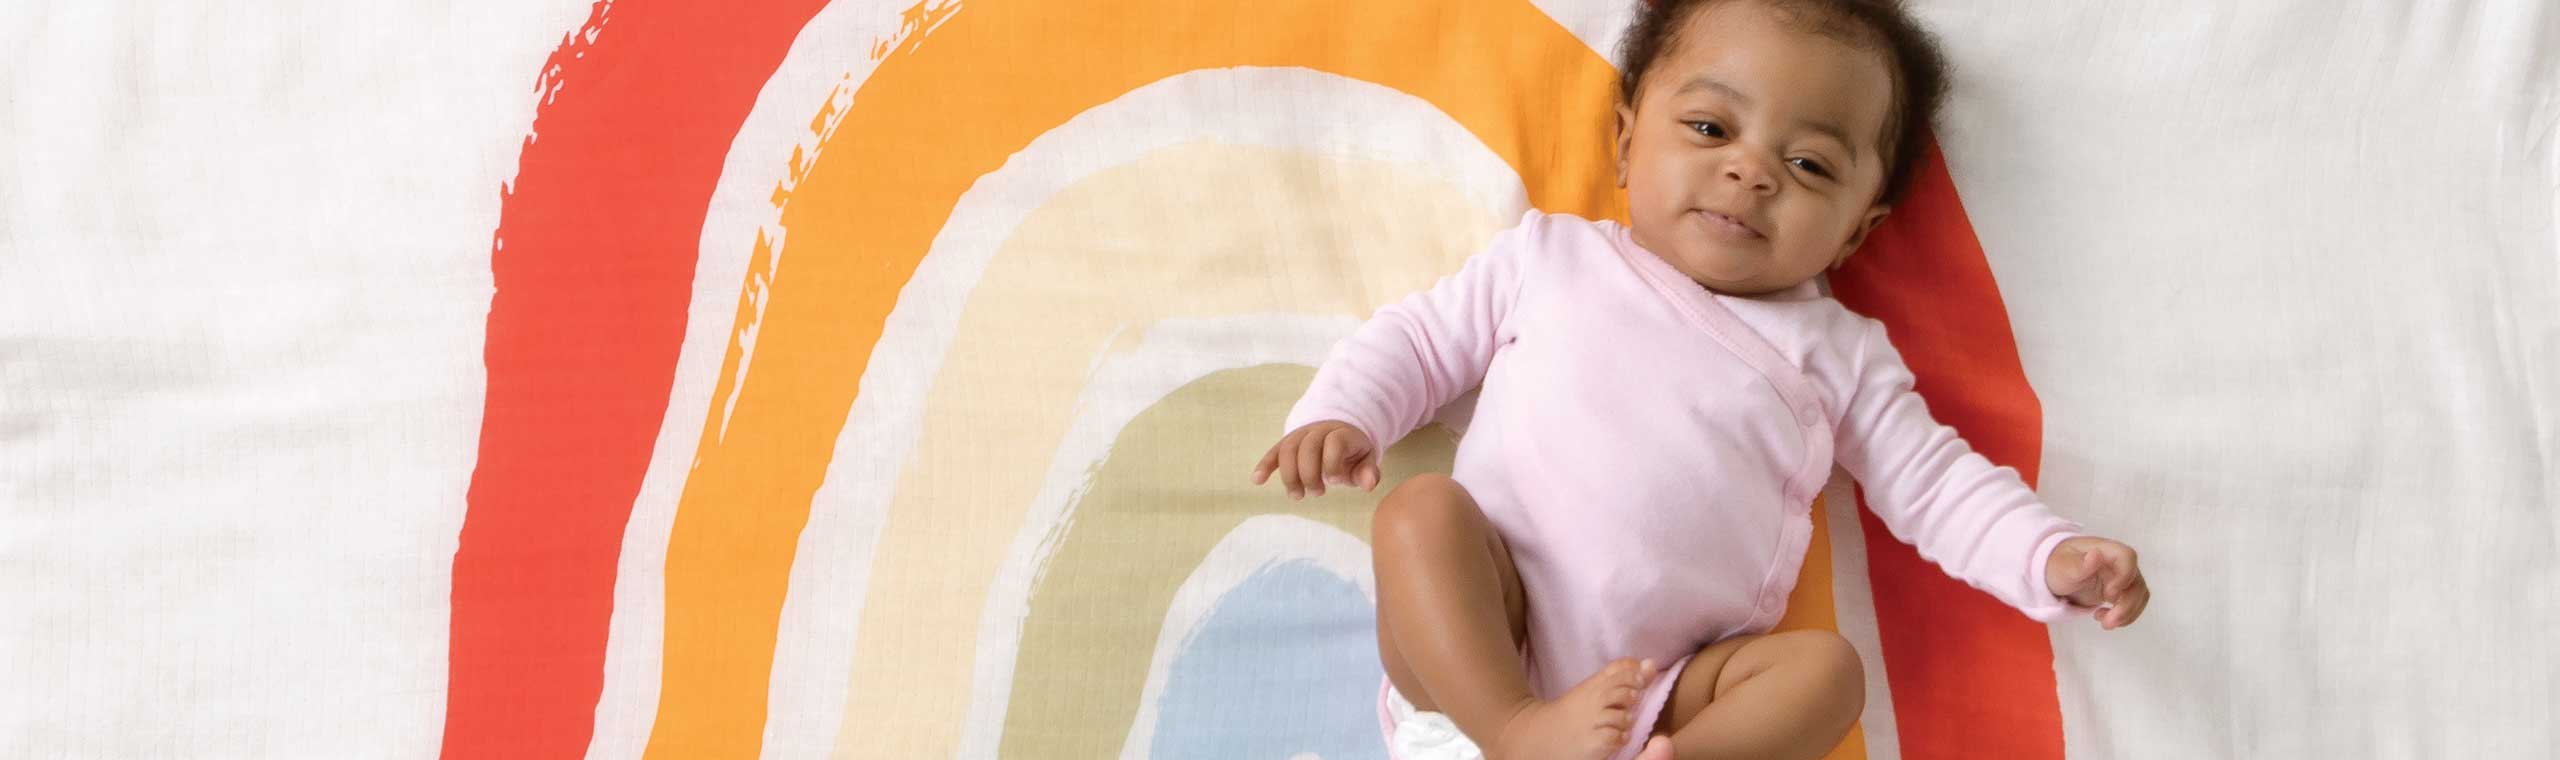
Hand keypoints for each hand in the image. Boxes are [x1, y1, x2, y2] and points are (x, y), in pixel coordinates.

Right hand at [1250, 420, 1378, 499]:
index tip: (1335, 482)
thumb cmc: (1353, 453)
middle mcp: (1319, 430)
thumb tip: (1369, 484)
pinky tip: (1257, 480)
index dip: (1333, 463)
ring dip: (1289, 475)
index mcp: (1341, 433)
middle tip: (1317, 493)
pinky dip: (1264, 465)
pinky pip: (1274, 451)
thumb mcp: (1366, 460)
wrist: (1338, 433)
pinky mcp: (1287, 443)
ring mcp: (1301, 435)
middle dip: (1309, 473)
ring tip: (1297, 496)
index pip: (1333, 443)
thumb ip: (1368, 472)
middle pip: (1307, 447)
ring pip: (1288, 449)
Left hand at [2044, 536, 2148, 629]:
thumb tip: (2096, 554)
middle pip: (2136, 582)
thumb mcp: (2063, 567)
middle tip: (2107, 623)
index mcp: (2106, 550)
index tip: (2109, 594)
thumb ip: (2080, 565)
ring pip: (2138, 596)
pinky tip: (2104, 618)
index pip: (2127, 557)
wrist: (2056, 573)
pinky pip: (2134, 604)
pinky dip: (2124, 616)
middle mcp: (2119, 563)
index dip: (2125, 576)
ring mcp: (2123, 577)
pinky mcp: (2122, 591)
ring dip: (2126, 614)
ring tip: (2104, 623)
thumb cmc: (2059, 565)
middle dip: (2126, 606)